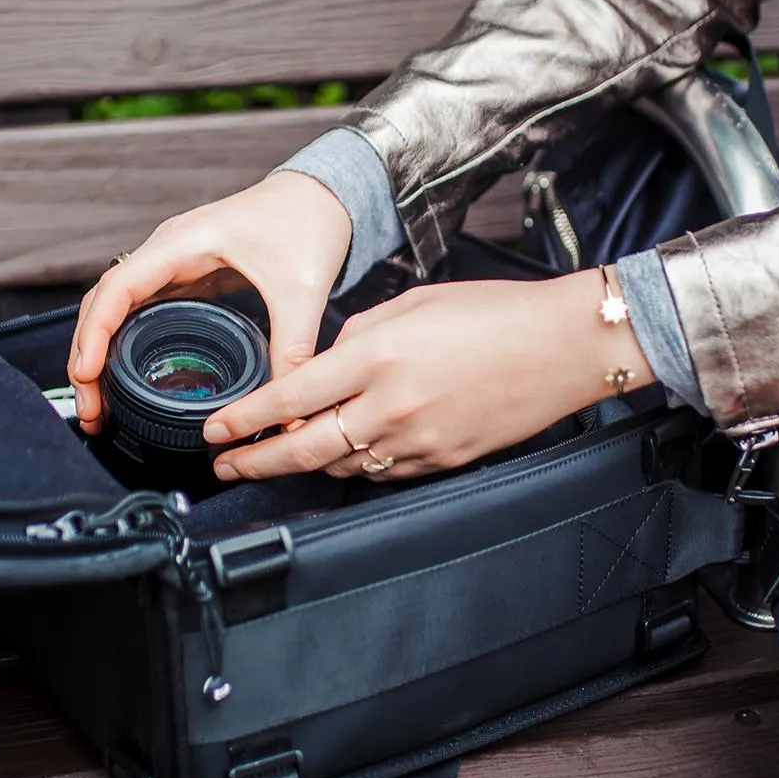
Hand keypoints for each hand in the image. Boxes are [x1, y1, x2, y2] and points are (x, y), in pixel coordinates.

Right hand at [69, 172, 351, 432]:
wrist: (322, 194)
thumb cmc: (308, 221)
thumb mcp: (303, 291)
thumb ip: (293, 348)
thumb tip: (288, 412)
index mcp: (186, 242)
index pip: (119, 286)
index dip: (95, 332)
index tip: (86, 374)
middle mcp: (169, 249)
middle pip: (104, 302)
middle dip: (86, 355)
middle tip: (90, 410)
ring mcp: (173, 263)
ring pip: (116, 307)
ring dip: (98, 351)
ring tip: (98, 403)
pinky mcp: (185, 275)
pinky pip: (139, 309)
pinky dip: (122, 342)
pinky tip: (123, 377)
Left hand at [205, 267, 653, 481]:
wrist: (562, 347)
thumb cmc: (491, 313)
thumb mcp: (412, 305)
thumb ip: (357, 338)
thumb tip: (323, 367)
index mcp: (380, 355)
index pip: (292, 395)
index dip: (246, 419)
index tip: (216, 431)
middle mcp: (392, 404)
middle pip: (305, 447)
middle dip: (256, 462)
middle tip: (225, 466)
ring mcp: (418, 440)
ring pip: (340, 465)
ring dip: (303, 463)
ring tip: (276, 458)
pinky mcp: (442, 460)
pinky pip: (381, 472)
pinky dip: (353, 466)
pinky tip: (340, 455)